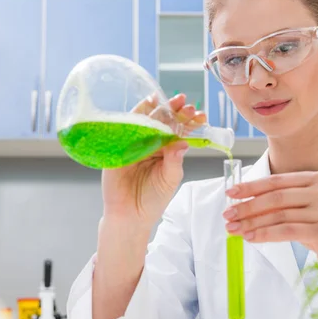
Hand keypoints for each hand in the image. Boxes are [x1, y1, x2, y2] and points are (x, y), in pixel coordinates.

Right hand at [101, 93, 205, 229]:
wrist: (130, 217)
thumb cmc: (152, 200)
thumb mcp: (170, 180)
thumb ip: (175, 161)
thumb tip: (182, 142)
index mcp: (165, 150)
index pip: (178, 131)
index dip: (188, 121)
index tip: (200, 115)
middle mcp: (150, 144)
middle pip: (163, 121)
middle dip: (174, 110)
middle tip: (185, 102)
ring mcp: (134, 143)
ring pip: (146, 120)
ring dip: (157, 109)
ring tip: (171, 101)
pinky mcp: (118, 147)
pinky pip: (126, 128)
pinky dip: (134, 116)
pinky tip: (145, 108)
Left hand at [223, 171, 317, 261]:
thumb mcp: (302, 209)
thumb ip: (279, 203)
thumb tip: (242, 204)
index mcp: (316, 179)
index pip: (277, 181)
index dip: (251, 187)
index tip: (231, 193)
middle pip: (276, 197)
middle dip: (248, 207)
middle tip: (228, 215)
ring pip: (279, 215)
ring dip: (252, 222)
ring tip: (235, 229)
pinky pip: (286, 231)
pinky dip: (265, 234)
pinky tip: (251, 237)